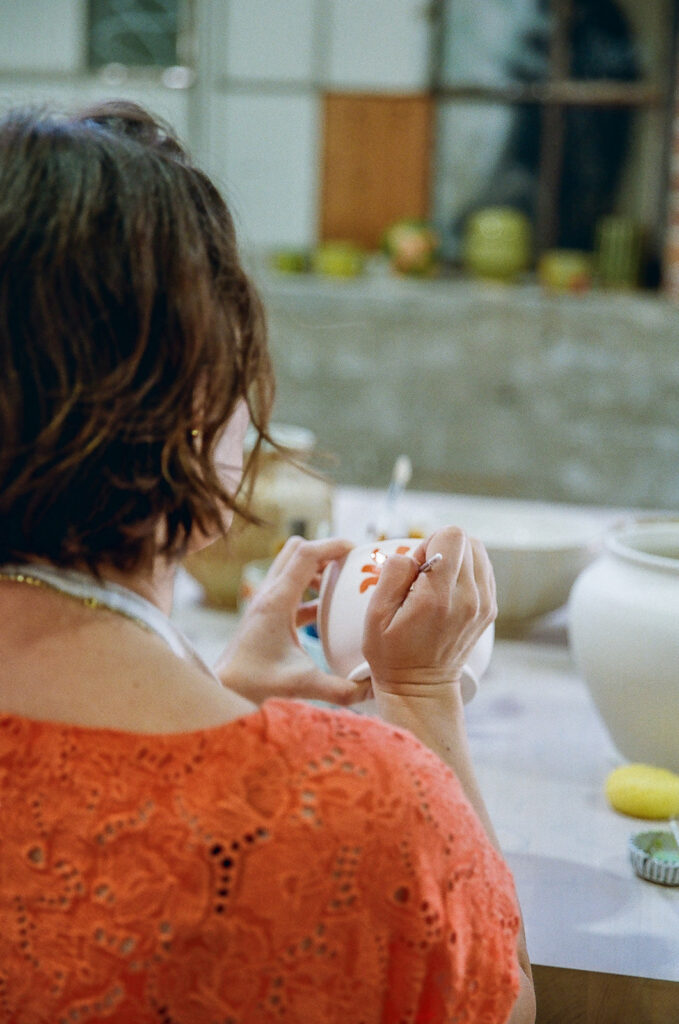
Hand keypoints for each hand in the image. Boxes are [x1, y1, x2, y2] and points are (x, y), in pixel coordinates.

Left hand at [213, 536, 371, 705]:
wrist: (224, 690)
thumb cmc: (255, 683)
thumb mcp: (302, 685)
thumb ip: (340, 689)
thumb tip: (373, 690)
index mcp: (277, 600)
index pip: (306, 554)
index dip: (333, 545)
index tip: (357, 550)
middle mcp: (269, 593)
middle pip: (297, 550)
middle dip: (325, 551)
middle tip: (350, 565)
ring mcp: (266, 601)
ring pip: (292, 566)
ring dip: (317, 568)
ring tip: (342, 584)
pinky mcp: (266, 612)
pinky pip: (292, 588)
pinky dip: (310, 589)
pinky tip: (326, 611)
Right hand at [362, 526, 496, 695]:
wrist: (421, 689)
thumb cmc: (392, 655)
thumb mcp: (375, 616)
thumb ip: (393, 574)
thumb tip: (414, 554)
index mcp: (439, 598)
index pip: (452, 536)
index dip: (429, 542)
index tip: (415, 567)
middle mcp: (469, 598)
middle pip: (467, 540)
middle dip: (441, 548)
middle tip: (423, 576)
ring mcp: (484, 605)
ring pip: (477, 552)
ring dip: (455, 558)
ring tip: (435, 583)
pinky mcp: (489, 609)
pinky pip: (483, 570)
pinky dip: (465, 571)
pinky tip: (447, 591)